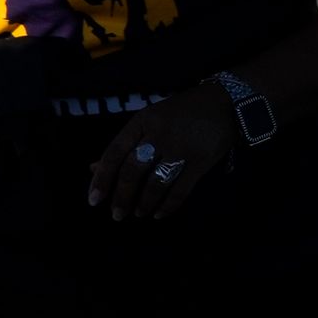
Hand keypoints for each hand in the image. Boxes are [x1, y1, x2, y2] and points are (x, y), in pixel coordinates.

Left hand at [88, 86, 239, 221]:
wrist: (224, 102)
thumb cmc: (179, 113)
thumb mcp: (148, 120)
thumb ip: (124, 145)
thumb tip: (92, 168)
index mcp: (141, 121)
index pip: (114, 152)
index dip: (102, 178)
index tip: (94, 200)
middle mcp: (159, 133)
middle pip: (133, 171)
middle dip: (122, 197)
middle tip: (116, 215)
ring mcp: (181, 147)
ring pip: (156, 183)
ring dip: (144, 203)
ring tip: (138, 213)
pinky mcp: (202, 160)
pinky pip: (181, 189)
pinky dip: (169, 205)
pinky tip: (160, 214)